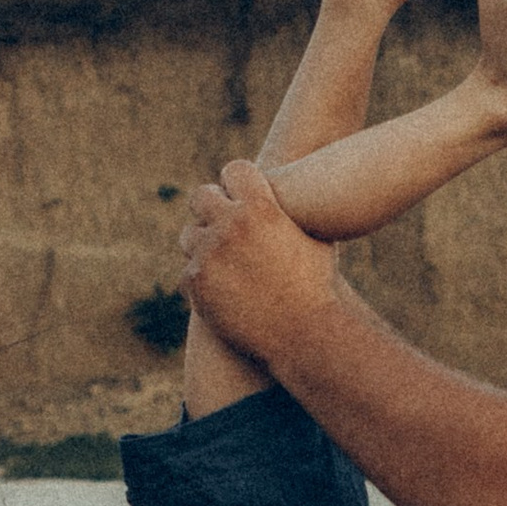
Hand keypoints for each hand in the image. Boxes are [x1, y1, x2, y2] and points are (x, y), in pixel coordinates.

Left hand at [178, 160, 340, 360]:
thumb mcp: (314, 237)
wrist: (305, 334)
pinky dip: (202, 279)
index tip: (240, 195)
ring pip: (189, 235)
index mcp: (261, 207)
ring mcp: (209, 253)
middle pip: (202, 196)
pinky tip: (223, 290)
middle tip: (223, 224)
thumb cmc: (318, 286)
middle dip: (212, 208)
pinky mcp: (196, 282)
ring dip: (203, 245)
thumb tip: (279, 195)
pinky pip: (188, 271)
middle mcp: (230, 225)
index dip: (237, 183)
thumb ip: (288, 212)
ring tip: (225, 262)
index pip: (234, 171)